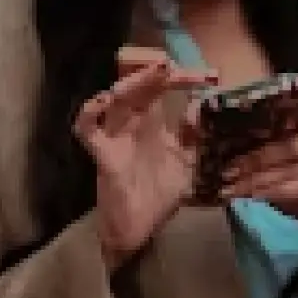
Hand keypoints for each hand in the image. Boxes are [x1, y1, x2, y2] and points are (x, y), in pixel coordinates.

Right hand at [81, 51, 215, 269]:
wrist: (140, 229)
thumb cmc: (160, 194)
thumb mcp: (189, 162)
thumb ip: (197, 137)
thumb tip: (205, 109)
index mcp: (154, 120)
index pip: (165, 85)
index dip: (185, 76)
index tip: (211, 75)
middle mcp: (133, 122)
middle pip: (138, 82)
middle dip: (157, 70)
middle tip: (179, 68)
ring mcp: (115, 135)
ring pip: (115, 98)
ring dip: (134, 82)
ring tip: (156, 73)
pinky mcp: (102, 154)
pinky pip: (86, 129)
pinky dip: (89, 113)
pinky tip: (104, 100)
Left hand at [221, 91, 297, 272]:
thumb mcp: (293, 170)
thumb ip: (275, 154)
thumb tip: (232, 148)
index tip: (263, 101)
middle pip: (291, 144)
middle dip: (254, 158)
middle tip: (227, 171)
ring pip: (292, 169)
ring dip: (257, 180)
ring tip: (233, 189)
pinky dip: (274, 192)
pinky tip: (254, 197)